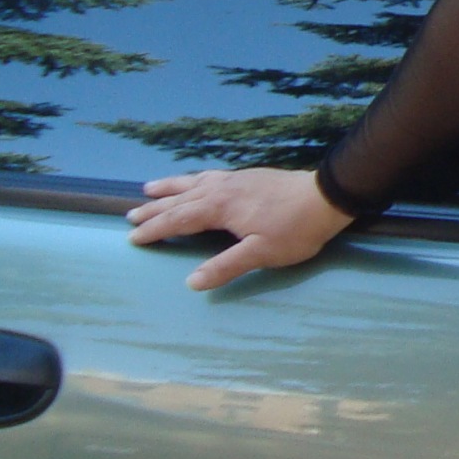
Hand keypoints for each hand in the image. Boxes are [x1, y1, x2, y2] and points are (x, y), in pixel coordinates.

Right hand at [125, 167, 354, 289]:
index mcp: (220, 207)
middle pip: (181, 200)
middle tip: (131, 216)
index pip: (179, 220)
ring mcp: (236, 179)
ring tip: (149, 188)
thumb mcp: (261, 253)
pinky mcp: (249, 176)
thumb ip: (226, 266)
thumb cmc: (295, 229)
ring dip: (170, 188)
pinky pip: (210, 176)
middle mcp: (222, 189)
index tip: (133, 237)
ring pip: (194, 183)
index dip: (156, 230)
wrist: (326, 197)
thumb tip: (192, 282)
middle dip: (155, 209)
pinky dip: (194, 179)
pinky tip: (197, 181)